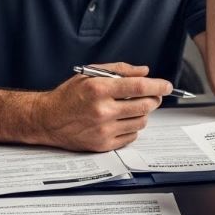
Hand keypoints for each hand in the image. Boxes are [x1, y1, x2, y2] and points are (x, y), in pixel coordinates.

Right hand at [31, 62, 171, 151]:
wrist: (48, 119)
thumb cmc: (68, 95)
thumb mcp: (90, 74)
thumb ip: (119, 70)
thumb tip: (144, 72)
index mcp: (99, 89)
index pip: (139, 87)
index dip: (158, 86)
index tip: (167, 86)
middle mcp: (102, 110)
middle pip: (145, 106)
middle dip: (153, 99)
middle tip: (152, 96)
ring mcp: (103, 130)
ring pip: (141, 122)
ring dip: (143, 114)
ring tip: (132, 108)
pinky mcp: (103, 144)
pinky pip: (131, 136)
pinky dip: (132, 127)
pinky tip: (122, 120)